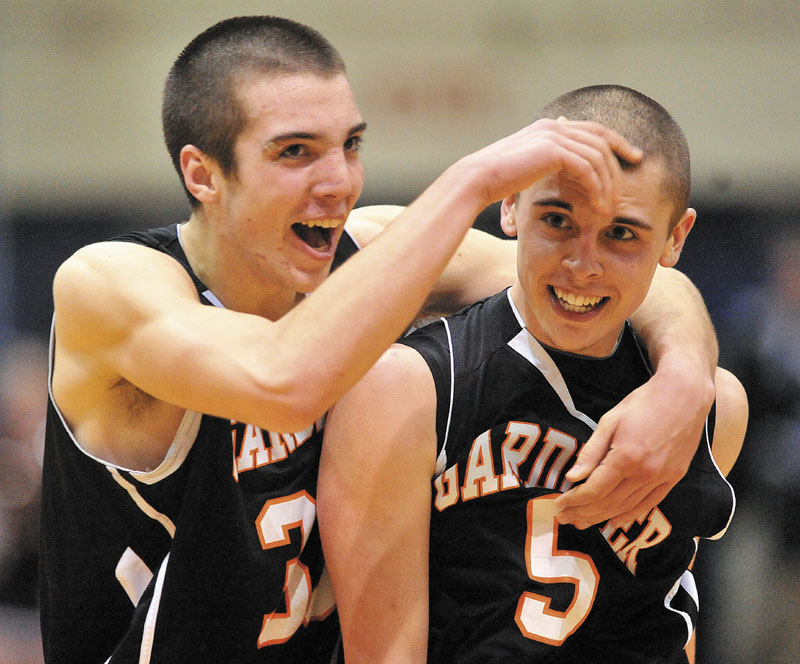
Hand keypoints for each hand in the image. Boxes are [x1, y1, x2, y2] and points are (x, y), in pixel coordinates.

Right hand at [462, 117, 642, 213]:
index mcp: (548, 127)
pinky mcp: (553, 151)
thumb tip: (556, 169)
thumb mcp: (524, 167)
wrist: (477, 179)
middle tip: (628, 184)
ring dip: (608, 182)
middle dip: (620, 160)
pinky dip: (597, 188)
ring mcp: (554, 136)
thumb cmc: (494, 180)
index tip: (632, 157)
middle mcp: (553, 126)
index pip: (592, 129)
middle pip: (601, 139)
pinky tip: (599, 205)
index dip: (616, 142)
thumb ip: (544, 162)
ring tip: (609, 205)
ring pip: (597, 156)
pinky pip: (587, 169)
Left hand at [554, 361, 714, 529]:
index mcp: (625, 457)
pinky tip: (616, 521)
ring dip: (603, 518)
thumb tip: (572, 477)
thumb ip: (591, 452)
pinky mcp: (674, 478)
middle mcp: (645, 473)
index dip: (574, 501)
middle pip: (609, 503)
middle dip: (583, 513)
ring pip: (627, 507)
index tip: (559, 506)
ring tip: (583, 522)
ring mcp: (662, 478)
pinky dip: (631, 515)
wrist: (684, 396)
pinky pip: (650, 504)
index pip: (594, 490)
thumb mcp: (610, 421)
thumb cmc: (643, 403)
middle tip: (565, 519)